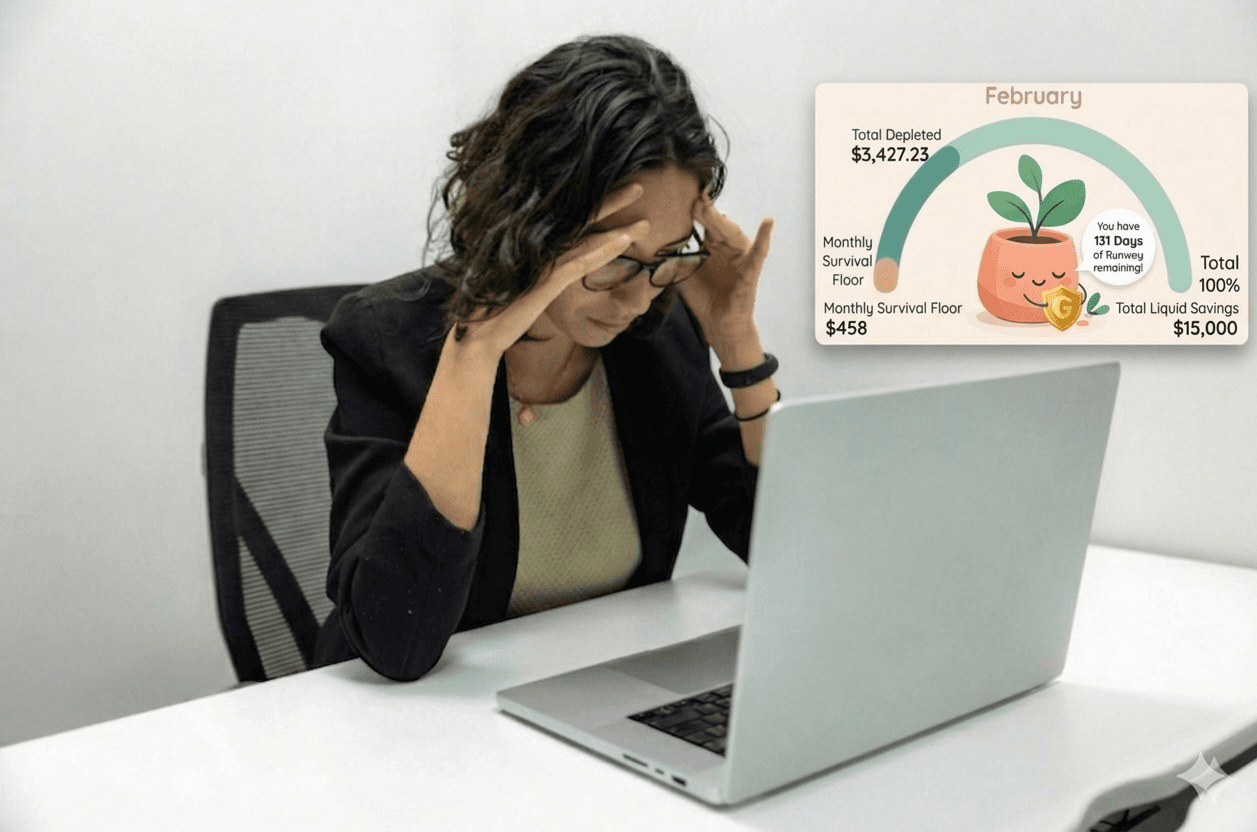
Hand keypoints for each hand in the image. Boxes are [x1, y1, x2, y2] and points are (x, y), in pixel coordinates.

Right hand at [451, 184, 647, 356]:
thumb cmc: (500, 307)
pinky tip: (625, 242)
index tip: (617, 189)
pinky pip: (579, 264)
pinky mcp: (543, 283)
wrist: (479, 333)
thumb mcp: (523, 282)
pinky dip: (603, 252)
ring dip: (617, 229)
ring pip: (586, 239)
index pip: (570, 218)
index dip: (594, 202)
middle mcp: (537, 247)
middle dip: (611, 201)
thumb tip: (553, 257)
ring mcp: (540, 263)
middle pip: (580, 219)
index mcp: (534, 244)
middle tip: (638, 186)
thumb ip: (539, 267)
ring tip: (646, 222)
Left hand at [680, 194, 772, 356]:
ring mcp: (741, 258)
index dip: (694, 209)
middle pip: (716, 224)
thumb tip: (653, 246)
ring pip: (733, 234)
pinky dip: (765, 237)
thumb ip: (672, 260)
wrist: (718, 325)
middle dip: (705, 211)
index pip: (704, 222)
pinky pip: (759, 253)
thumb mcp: (684, 275)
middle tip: (692, 196)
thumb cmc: (704, 299)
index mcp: (713, 246)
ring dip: (721, 220)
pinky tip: (768, 221)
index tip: (681, 194)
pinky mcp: (750, 272)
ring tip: (708, 206)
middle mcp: (728, 248)